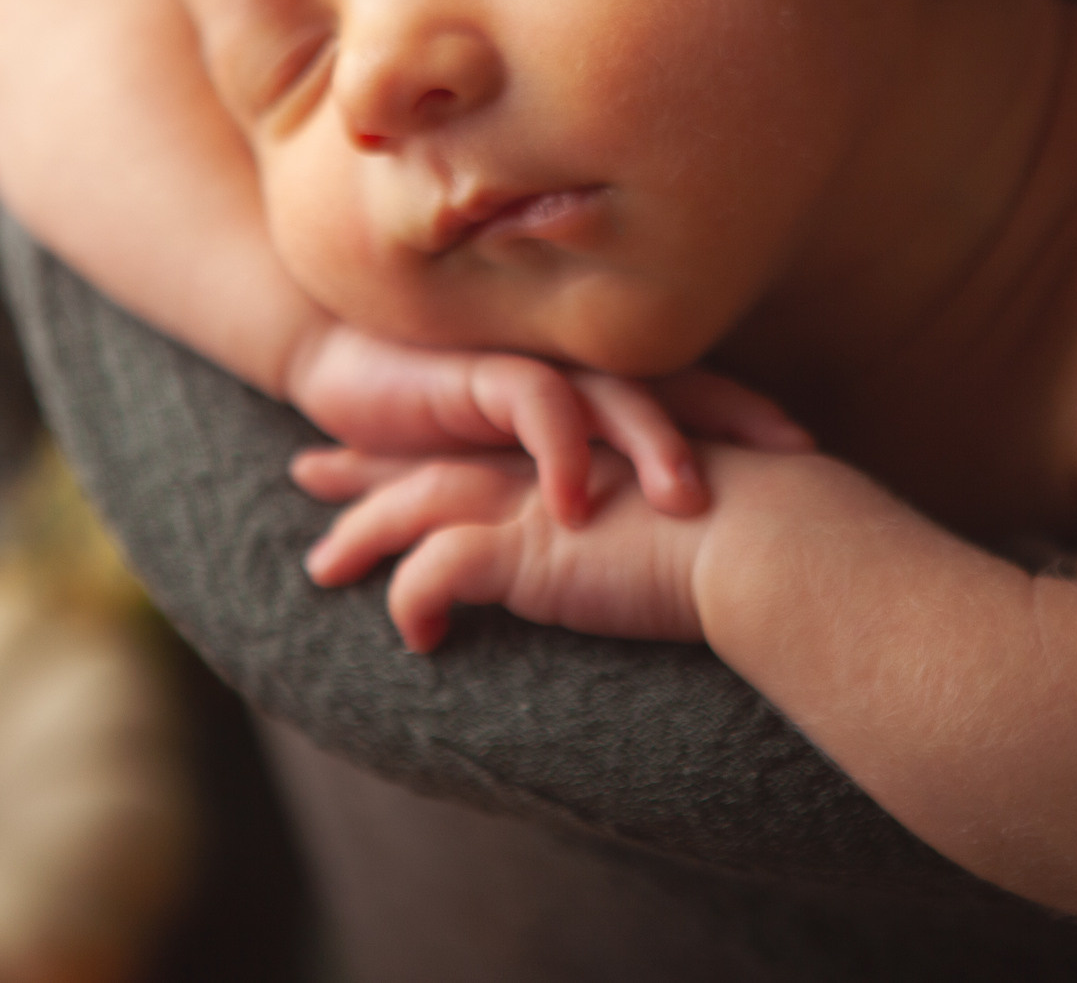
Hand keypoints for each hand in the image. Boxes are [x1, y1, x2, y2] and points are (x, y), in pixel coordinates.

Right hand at [285, 324, 810, 526]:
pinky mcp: (481, 372)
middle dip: (739, 422)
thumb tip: (668, 536)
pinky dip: (558, 455)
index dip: (752, 418)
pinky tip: (573, 507)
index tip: (818, 461)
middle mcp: (580, 367)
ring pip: (615, 395)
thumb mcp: (522, 456)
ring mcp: (535, 364)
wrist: (341, 368)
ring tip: (686, 501)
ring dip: (653, 446)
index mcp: (601, 383)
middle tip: (796, 464)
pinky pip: (535, 406)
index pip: (696, 392)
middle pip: (679, 386)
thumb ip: (584, 474)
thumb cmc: (441, 417)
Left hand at [292, 444, 716, 650]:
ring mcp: (530, 498)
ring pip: (415, 506)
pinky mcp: (527, 544)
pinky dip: (415, 600)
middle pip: (432, 456)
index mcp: (575, 446)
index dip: (430, 440)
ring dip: (363, 534)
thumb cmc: (753, 534)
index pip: (483, 437)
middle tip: (309, 469)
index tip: (386, 444)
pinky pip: (438, 570)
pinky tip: (418, 639)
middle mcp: (543, 461)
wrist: (767, 539)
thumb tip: (643, 549)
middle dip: (367, 467)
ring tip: (320, 567)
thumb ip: (645, 518)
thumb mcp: (687, 517)